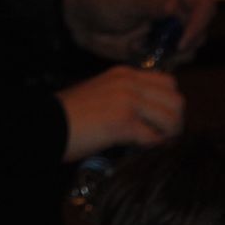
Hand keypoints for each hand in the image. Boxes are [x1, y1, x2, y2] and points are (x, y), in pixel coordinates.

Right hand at [59, 66, 183, 160]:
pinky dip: (152, 148)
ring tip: (153, 145)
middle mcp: (128, 82)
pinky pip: (154, 137)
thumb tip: (157, 118)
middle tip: (163, 138)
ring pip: (171, 118)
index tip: (161, 123)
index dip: (171, 106)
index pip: (169, 83)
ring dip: (167, 137)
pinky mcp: (123, 121)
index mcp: (125, 74)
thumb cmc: (74, 117)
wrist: (48, 124)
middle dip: (175, 123)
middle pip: (176, 100)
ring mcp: (126, 100)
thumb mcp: (105, 95)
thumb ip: (130, 98)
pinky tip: (141, 150)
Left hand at [63, 0, 215, 63]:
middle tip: (168, 51)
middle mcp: (174, 11)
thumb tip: (173, 4)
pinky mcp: (160, 47)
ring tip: (151, 52)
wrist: (84, 20)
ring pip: (189, 47)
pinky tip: (146, 58)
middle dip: (188, 43)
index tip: (183, 40)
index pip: (204, 5)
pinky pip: (173, 61)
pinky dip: (164, 64)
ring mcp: (168, 30)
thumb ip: (152, 4)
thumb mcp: (127, 2)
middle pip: (200, 29)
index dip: (200, 23)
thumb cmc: (102, 1)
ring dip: (176, 56)